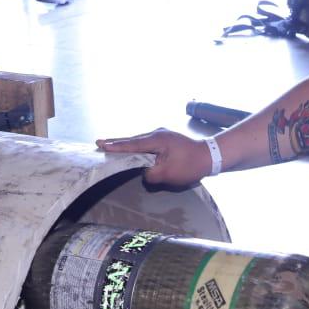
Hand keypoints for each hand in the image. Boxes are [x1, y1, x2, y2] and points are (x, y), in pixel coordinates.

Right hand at [96, 129, 214, 187]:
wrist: (210, 155)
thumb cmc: (191, 165)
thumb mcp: (170, 174)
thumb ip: (151, 174)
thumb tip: (143, 173)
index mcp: (157, 140)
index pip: (132, 144)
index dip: (116, 146)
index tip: (101, 144)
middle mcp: (157, 133)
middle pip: (132, 139)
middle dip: (115, 142)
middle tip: (98, 142)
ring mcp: (161, 134)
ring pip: (138, 140)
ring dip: (124, 143)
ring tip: (108, 145)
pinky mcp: (165, 138)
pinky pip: (145, 142)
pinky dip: (134, 145)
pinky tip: (128, 147)